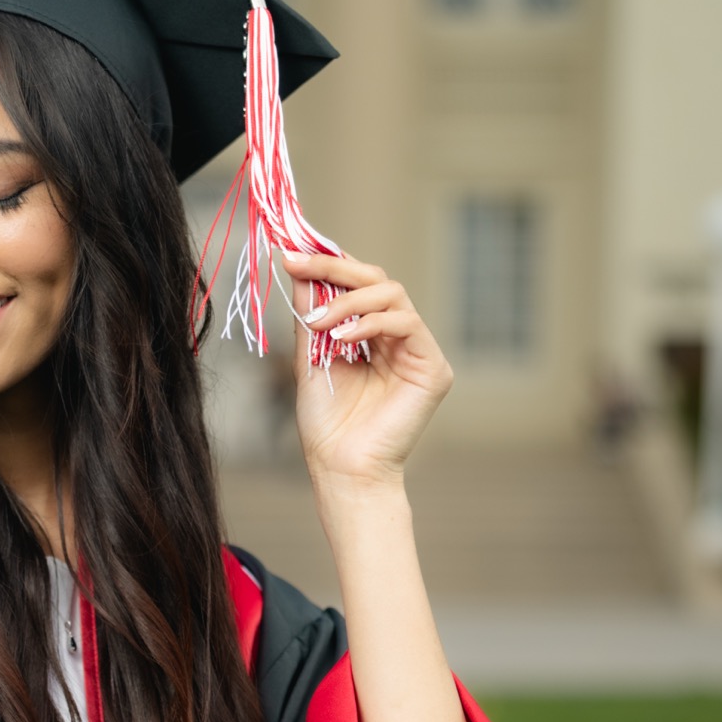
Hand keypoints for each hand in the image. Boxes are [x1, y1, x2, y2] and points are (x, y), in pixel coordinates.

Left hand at [280, 251, 452, 497]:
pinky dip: (371, 323)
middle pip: (377, 279)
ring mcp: (418, 350)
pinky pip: (406, 323)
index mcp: (371, 335)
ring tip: (319, 323)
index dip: (327, 263)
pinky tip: (341, 339)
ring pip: (393, 294)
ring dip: (349, 300)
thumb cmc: (326, 424)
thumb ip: (310, 315)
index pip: (356, 284)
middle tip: (299, 263)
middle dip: (335, 267)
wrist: (341, 468)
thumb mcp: (310, 358)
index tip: (289, 254)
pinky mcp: (433, 367)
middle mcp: (398, 338)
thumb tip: (298, 268)